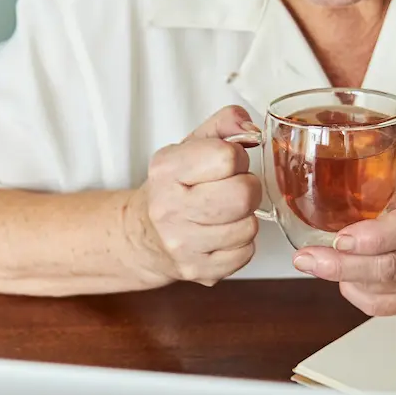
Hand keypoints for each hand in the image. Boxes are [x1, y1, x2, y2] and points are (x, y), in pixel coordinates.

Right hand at [125, 106, 261, 285]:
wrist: (144, 236)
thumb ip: (224, 124)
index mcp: (166, 170)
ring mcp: (182, 244)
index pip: (227, 157)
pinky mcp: (198, 271)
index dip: (236, 158)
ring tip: (225, 213)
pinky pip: (246, 253)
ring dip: (245, 218)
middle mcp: (168, 208)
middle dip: (247, 189)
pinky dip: (241, 243)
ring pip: (249, 226)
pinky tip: (222, 235)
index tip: (226, 165)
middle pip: (243, 195)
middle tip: (232, 189)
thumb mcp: (190, 146)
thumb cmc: (174, 187)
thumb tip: (252, 130)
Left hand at [290, 180, 395, 313]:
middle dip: (341, 265)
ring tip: (314, 265)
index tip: (340, 237)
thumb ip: (387, 193)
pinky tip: (344, 280)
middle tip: (307, 259)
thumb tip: (336, 189)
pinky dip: (359, 295)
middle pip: (388, 267)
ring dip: (343, 279)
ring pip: (384, 291)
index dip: (370, 238)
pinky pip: (386, 307)